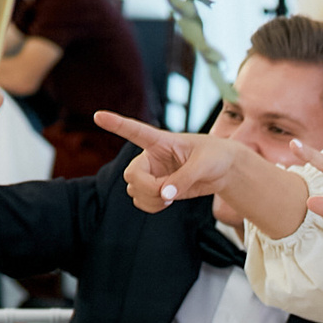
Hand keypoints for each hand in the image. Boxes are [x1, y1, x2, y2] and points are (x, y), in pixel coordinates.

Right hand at [94, 109, 250, 211]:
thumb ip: (184, 179)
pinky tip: (166, 202)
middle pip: (131, 174)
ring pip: (134, 190)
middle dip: (147, 188)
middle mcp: (151, 156)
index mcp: (161, 141)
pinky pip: (141, 201)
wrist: (225, 170)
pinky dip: (151, 206)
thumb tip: (164, 195)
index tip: (98, 116)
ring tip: (170, 197)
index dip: (116, 124)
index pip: (135, 131)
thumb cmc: (216, 157)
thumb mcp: (203, 165)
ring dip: (150, 199)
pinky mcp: (157, 188)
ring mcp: (153, 173)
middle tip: (167, 193)